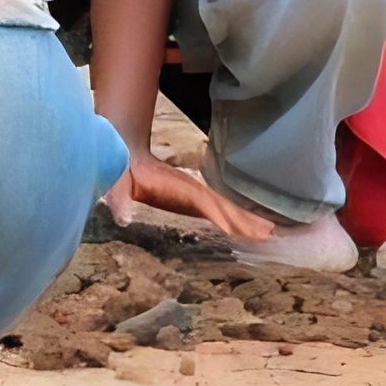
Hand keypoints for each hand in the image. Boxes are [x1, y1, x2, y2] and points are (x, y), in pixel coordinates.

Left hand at [103, 147, 272, 241]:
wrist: (126, 151)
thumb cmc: (120, 170)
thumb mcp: (116, 184)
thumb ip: (118, 200)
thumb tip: (121, 218)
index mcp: (177, 188)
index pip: (205, 204)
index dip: (221, 216)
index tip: (239, 229)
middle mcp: (191, 190)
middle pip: (224, 206)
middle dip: (245, 220)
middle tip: (268, 234)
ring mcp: (194, 193)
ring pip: (225, 207)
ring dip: (246, 219)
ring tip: (269, 232)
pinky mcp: (192, 197)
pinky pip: (218, 208)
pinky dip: (235, 217)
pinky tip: (248, 227)